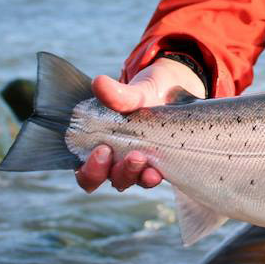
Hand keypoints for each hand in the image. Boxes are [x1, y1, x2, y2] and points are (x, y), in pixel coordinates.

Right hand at [74, 57, 206, 192]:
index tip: (102, 149)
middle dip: (119, 172)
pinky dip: (154, 177)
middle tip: (132, 156)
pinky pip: (154, 178)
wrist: (178, 90)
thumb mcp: (136, 92)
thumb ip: (118, 94)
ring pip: (133, 181)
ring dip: (138, 176)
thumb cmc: (148, 93)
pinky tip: (159, 172)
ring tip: (146, 163)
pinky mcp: (162, 165)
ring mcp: (141, 166)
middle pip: (111, 179)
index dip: (91, 169)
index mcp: (102, 147)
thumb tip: (99, 82)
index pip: (87, 172)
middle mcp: (119, 161)